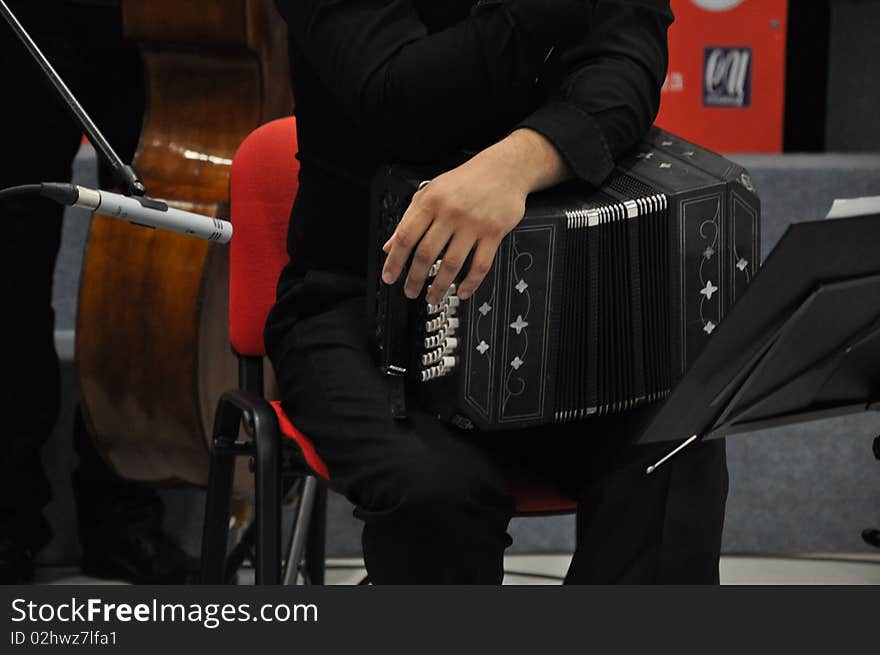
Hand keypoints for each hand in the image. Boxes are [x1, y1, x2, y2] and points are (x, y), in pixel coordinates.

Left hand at [381, 128, 570, 304]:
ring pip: (452, 263)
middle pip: (426, 253)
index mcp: (431, 202)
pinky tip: (462, 291)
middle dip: (415, 278)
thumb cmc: (466, 180)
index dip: (395, 261)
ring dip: (440, 285)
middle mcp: (450, 212)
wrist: (504, 169)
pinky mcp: (494, 232)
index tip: (389, 277)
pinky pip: (480, 264)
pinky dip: (470, 283)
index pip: (406, 237)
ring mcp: (473, 223)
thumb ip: (410, 218)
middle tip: (410, 292)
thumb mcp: (432, 192)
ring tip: (433, 296)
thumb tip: (390, 245)